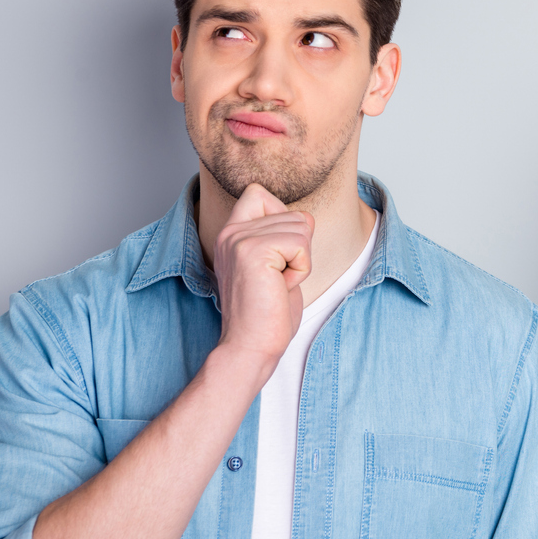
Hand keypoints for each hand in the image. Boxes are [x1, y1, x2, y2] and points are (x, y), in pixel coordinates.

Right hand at [212, 183, 313, 368]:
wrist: (252, 346)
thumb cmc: (268, 312)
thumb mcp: (274, 264)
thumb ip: (281, 235)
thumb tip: (306, 217)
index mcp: (232, 234)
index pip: (259, 193)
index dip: (283, 218)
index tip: (276, 256)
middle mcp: (231, 232)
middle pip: (294, 214)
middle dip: (299, 249)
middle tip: (276, 279)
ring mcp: (240, 239)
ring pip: (302, 227)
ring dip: (300, 260)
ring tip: (277, 283)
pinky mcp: (253, 251)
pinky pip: (302, 244)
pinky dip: (301, 269)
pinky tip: (280, 287)